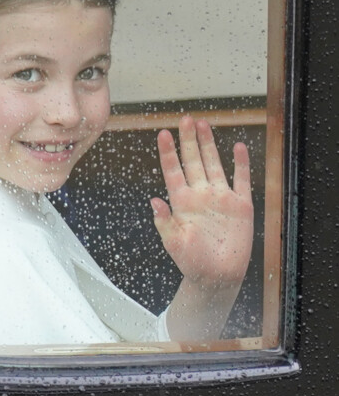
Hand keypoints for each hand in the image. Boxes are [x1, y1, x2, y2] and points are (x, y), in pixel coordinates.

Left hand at [151, 116, 253, 289]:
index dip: (168, 152)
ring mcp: (220, 198)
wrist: (217, 277)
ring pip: (213, 164)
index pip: (172, 170)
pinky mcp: (240, 205)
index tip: (162, 133)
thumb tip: (154, 202)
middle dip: (188, 139)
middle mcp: (200, 194)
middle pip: (192, 160)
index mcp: (181, 201)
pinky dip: (241, 164)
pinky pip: (241, 180)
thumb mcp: (173, 243)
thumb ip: (164, 222)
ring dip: (209, 144)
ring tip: (203, 124)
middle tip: (185, 118)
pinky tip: (238, 147)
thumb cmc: (192, 261)